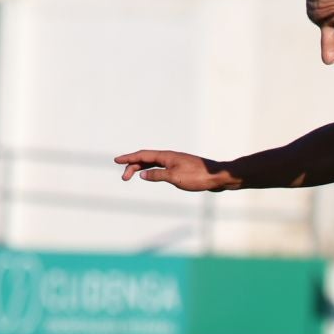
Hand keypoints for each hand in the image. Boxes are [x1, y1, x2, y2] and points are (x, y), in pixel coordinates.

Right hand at [114, 149, 228, 190]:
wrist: (217, 177)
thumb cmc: (198, 177)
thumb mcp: (175, 178)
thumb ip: (157, 175)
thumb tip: (143, 174)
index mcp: (166, 156)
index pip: (143, 155)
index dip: (129, 158)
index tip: (116, 161)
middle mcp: (169, 157)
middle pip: (146, 159)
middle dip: (132, 166)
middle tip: (123, 178)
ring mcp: (175, 162)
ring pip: (153, 163)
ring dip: (141, 168)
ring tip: (131, 176)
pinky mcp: (181, 168)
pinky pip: (160, 167)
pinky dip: (151, 170)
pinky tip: (150, 175)